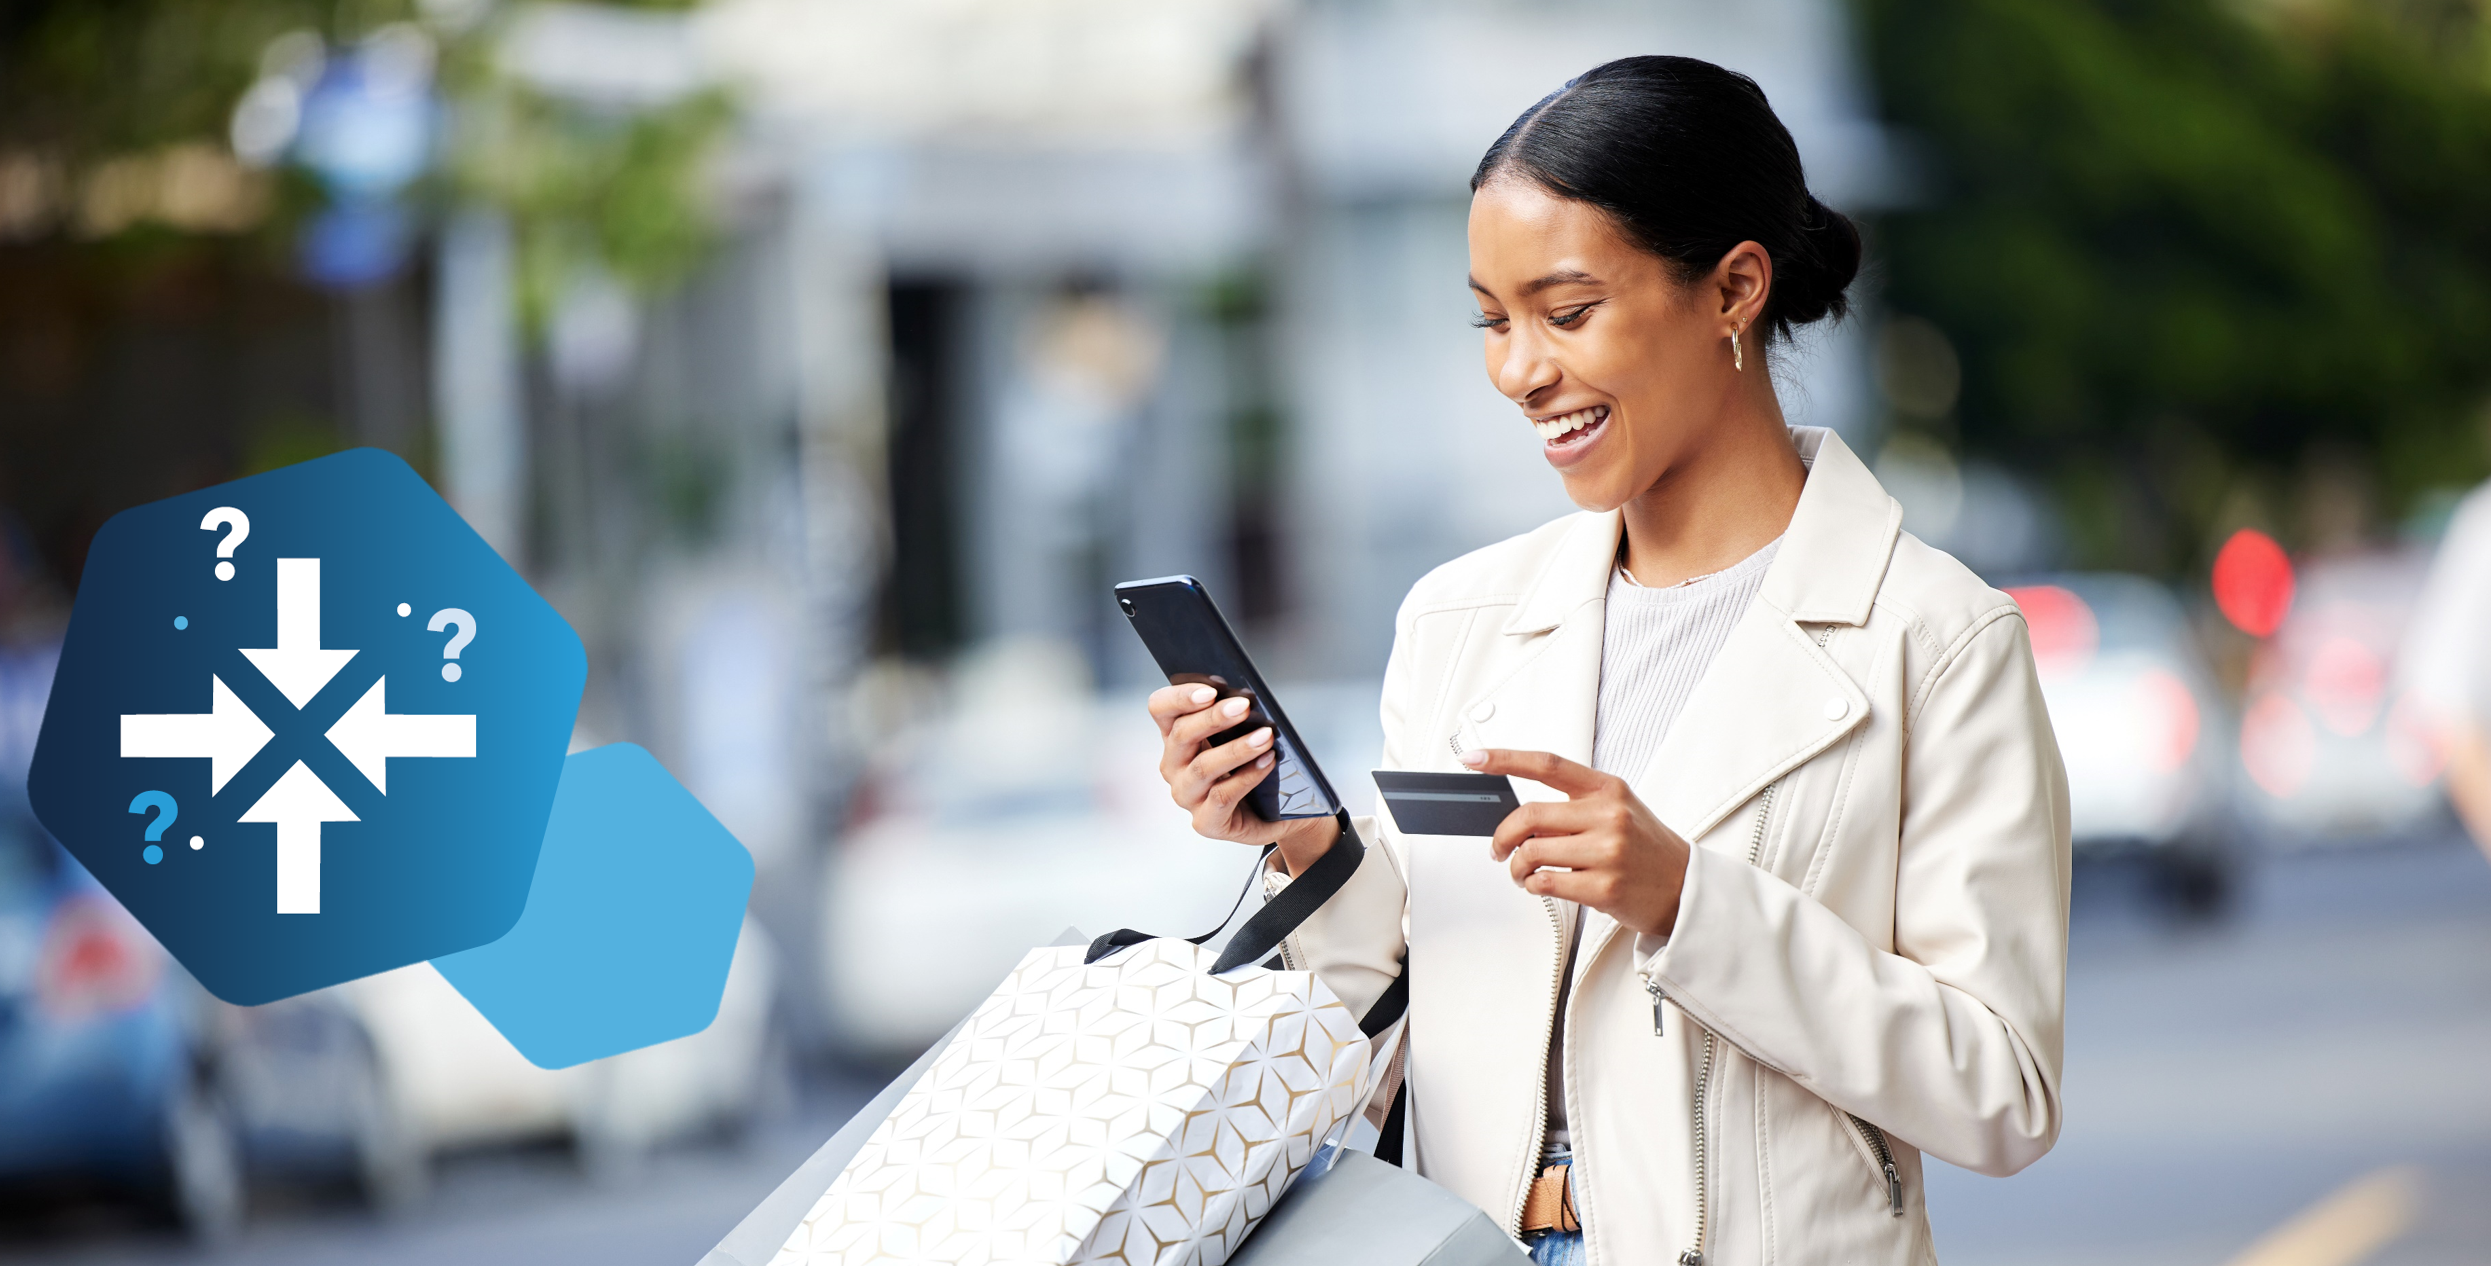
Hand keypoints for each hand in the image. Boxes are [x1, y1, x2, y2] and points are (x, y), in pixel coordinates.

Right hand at [1148, 685, 1339, 874]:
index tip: (1211, 689)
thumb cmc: (1252, 764)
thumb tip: (1245, 695)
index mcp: (1175, 735)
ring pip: (1203, 767)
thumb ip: (1234, 715)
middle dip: (1214, 718)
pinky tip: (1268, 762)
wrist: (1274, 812)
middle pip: (1181, 734)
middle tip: (1244, 706)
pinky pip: (1223, 796)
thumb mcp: (1241, 734)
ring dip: (1236, 749)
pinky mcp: (1206, 822)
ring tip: (1265, 736)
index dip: (1180, 696)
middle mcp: (1173, 765)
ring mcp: (1186, 795)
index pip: (1161, 708)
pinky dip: (1248, 776)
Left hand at [1462, 747, 1692, 937]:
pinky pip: (1545, 883)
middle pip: (1528, 816)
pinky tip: (1541, 885)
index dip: (1504, 759)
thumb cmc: (1646, 848)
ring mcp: (1607, 852)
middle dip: (1502, 836)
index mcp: (1607, 789)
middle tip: (1498, 849)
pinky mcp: (1603, 887)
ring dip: (1516, 868)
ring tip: (1523, 873)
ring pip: (1531, 852)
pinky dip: (1532, 886)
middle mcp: (1608, 815)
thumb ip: (1574, 806)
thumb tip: (1521, 817)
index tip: (1473, 758)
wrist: (1685, 887)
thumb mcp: (1618, 810)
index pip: (1547, 764)